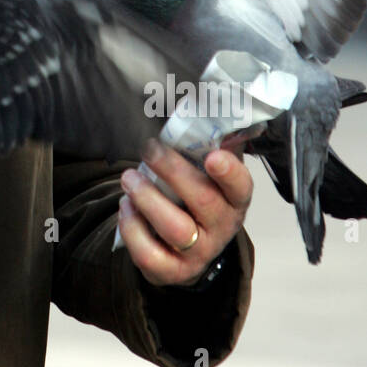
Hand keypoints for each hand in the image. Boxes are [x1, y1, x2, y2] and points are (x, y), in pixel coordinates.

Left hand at [117, 137, 252, 286]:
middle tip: (149, 149)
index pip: (241, 187)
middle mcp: (221, 228)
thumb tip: (210, 96)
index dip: (230, 173)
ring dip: (148, 199)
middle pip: (204, 203)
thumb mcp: (207, 170)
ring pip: (175, 229)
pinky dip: (133, 229)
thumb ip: (209, 139)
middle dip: (173, 173)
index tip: (213, 155)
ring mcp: (198, 253)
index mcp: (234, 199)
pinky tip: (125, 207)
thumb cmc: (195, 195)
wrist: (186, 247)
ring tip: (128, 178)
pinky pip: (151, 255)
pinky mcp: (172, 270)